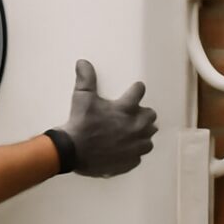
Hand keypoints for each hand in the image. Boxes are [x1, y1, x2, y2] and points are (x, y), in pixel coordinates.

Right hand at [61, 60, 156, 177]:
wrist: (73, 151)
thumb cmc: (80, 124)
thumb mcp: (82, 97)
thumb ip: (86, 79)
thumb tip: (83, 63)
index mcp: (126, 109)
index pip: (139, 92)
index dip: (136, 89)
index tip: (135, 89)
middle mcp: (135, 127)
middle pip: (150, 116)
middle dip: (142, 114)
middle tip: (132, 114)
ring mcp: (134, 145)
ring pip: (148, 137)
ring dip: (142, 134)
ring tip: (131, 133)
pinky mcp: (130, 161)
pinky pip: (139, 155)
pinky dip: (133, 151)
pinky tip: (124, 149)